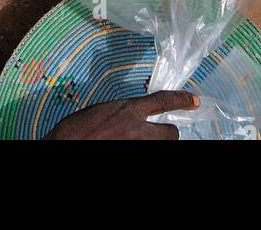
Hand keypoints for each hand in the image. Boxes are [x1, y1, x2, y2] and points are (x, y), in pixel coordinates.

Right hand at [46, 92, 199, 140]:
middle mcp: (137, 129)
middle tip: (159, 134)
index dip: (181, 100)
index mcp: (127, 110)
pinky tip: (128, 146)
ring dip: (155, 144)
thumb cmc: (74, 131)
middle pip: (171, 133)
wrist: (65, 148)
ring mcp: (137, 147)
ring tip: (138, 142)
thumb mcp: (100, 112)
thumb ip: (120, 113)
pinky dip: (143, 151)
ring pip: (162, 146)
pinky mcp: (135, 159)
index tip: (195, 100)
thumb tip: (129, 117)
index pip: (162, 101)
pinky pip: (148, 155)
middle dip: (169, 134)